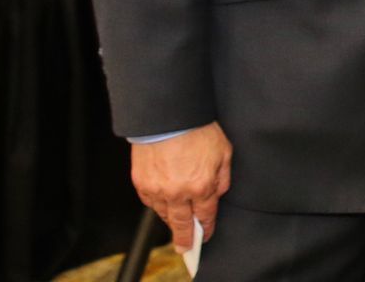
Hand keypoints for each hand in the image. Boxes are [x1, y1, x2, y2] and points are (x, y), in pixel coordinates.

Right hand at [130, 122, 231, 250]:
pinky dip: (158, 206)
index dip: (207, 227)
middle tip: (186, 247)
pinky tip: (163, 205)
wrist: (167, 117)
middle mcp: (178, 192)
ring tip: (177, 224)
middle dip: (185, 238)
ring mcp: (157, 189)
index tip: (206, 234)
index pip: (205, 215)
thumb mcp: (224, 152)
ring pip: (164, 214)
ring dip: (171, 220)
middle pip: (182, 224)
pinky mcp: (141, 183)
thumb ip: (223, 177)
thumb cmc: (197, 130)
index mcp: (201, 186)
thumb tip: (219, 194)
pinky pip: (150, 203)